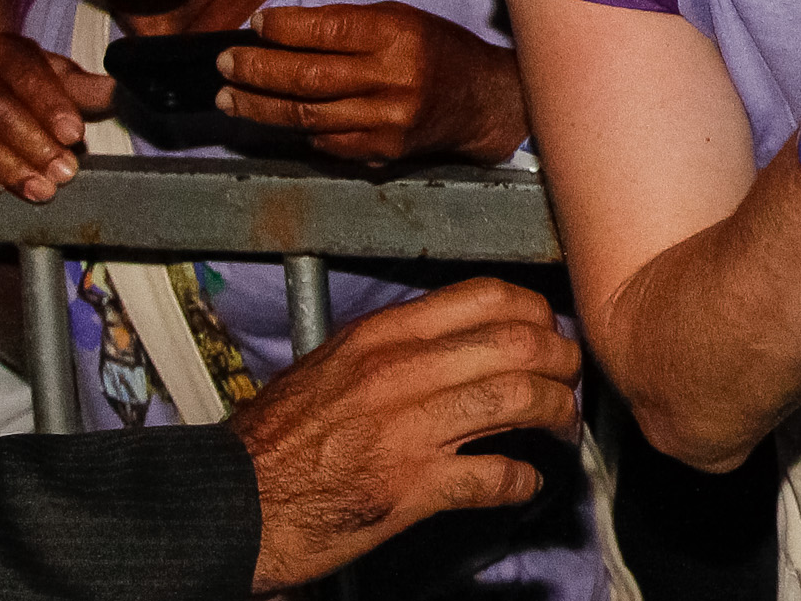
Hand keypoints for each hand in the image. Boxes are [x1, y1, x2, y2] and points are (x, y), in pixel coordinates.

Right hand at [0, 33, 114, 200]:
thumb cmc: (14, 88)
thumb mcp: (51, 80)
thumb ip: (84, 89)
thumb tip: (123, 92)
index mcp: (0, 49)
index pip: (26, 71)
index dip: (51, 103)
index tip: (75, 134)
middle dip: (33, 142)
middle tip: (64, 173)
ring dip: (5, 165)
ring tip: (39, 189)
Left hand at [215, 4, 529, 165]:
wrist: (483, 101)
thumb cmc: (437, 50)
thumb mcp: (400, 19)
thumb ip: (345, 25)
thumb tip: (280, 30)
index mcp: (398, 36)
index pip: (325, 31)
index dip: (282, 28)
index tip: (255, 24)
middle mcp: (392, 80)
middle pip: (306, 78)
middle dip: (256, 70)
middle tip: (226, 63)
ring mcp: (386, 122)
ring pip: (304, 116)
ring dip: (258, 106)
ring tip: (229, 96)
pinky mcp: (381, 152)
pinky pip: (324, 141)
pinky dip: (295, 129)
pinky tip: (273, 117)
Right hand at [232, 278, 582, 593]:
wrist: (230, 502)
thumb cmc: (278, 439)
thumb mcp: (332, 364)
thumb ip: (396, 345)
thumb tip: (461, 338)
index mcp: (382, 336)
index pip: (488, 297)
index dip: (536, 313)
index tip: (547, 330)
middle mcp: (401, 373)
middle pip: (520, 345)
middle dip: (563, 361)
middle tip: (570, 379)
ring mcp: (409, 431)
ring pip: (520, 400)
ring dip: (558, 414)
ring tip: (562, 427)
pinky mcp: (412, 489)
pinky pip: (496, 475)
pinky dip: (523, 480)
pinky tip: (526, 482)